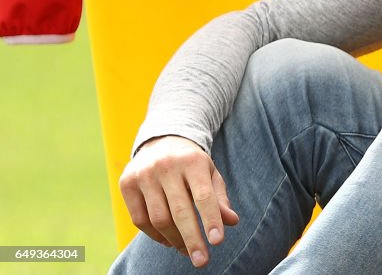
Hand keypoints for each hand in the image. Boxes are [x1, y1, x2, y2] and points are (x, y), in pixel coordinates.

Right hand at [119, 135, 238, 267]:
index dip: (211, 219)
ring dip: (174, 240)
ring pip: (159, 219)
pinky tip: (168, 241)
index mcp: (192, 161)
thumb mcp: (210, 174)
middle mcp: (166, 166)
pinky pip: (140, 219)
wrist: (160, 142)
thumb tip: (232, 221)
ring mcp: (144, 175)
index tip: (218, 242)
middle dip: (192, 239)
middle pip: (180, 211)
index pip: (203, 195)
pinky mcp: (126, 184)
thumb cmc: (191, 164)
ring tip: (187, 250)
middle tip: (202, 261)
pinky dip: (155, 235)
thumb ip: (220, 198)